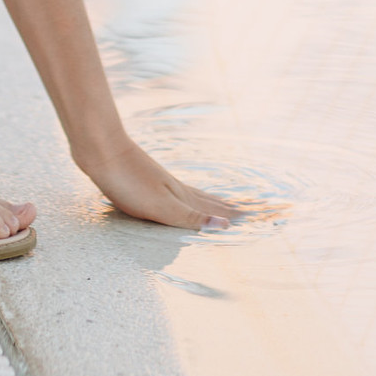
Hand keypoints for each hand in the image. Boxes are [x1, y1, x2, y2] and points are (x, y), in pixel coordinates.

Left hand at [77, 130, 260, 232]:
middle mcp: (180, 189)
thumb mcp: (159, 205)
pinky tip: (189, 197)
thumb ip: (191, 216)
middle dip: (242, 210)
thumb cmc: (127, 180)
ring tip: (238, 208)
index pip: (223, 210)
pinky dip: (198, 199)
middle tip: (267, 213)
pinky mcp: (150, 182)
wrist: (99, 149)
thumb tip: (226, 226)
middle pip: (217, 201)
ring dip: (222, 204)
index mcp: (185, 198)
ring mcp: (166, 184)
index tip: (276, 216)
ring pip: (202, 196)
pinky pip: (184, 194)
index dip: (247, 216)